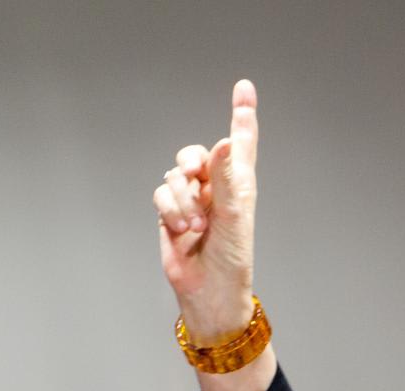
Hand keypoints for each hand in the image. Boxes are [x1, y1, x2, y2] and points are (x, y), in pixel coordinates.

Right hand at [154, 79, 258, 345]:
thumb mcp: (233, 214)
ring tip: (194, 224)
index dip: (242, 112)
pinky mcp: (169, 214)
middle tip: (195, 174)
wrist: (206, 289)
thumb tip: (222, 142)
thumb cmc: (231, 256)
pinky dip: (169, 210)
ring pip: (175, 175)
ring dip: (182, 198)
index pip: (241, 140)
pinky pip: (161, 194)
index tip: (243, 87)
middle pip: (196, 153)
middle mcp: (214, 186)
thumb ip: (226, 177)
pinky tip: (180, 229)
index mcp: (239, 181)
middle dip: (193, 161)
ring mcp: (190, 200)